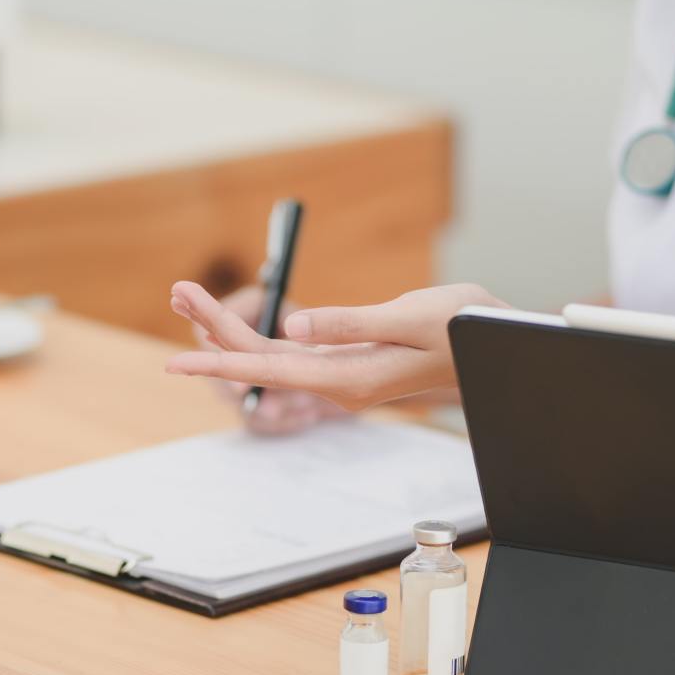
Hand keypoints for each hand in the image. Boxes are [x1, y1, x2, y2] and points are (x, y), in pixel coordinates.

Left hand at [165, 281, 508, 410]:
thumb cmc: (464, 329)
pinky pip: (288, 349)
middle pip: (261, 357)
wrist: (498, 351)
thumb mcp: (408, 318)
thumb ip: (350, 325)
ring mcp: (340, 374)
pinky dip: (255, 331)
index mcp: (350, 378)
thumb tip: (292, 328)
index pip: (270, 368)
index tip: (176, 362)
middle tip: (177, 291)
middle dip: (214, 327)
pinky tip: (229, 321)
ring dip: (229, 326)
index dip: (219, 359)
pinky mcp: (347, 361)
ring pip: (270, 352)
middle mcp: (338, 383)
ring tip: (187, 296)